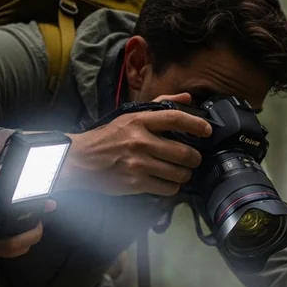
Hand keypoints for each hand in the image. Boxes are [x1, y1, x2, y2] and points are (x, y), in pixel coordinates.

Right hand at [60, 92, 211, 195]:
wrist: (80, 160)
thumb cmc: (108, 137)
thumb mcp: (130, 115)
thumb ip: (160, 104)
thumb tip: (188, 98)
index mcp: (139, 121)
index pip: (175, 118)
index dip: (196, 125)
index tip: (207, 130)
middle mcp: (140, 141)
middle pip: (184, 152)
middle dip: (194, 157)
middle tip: (193, 158)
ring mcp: (138, 164)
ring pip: (179, 173)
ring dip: (185, 173)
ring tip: (180, 171)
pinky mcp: (136, 183)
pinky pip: (168, 188)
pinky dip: (172, 187)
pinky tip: (167, 181)